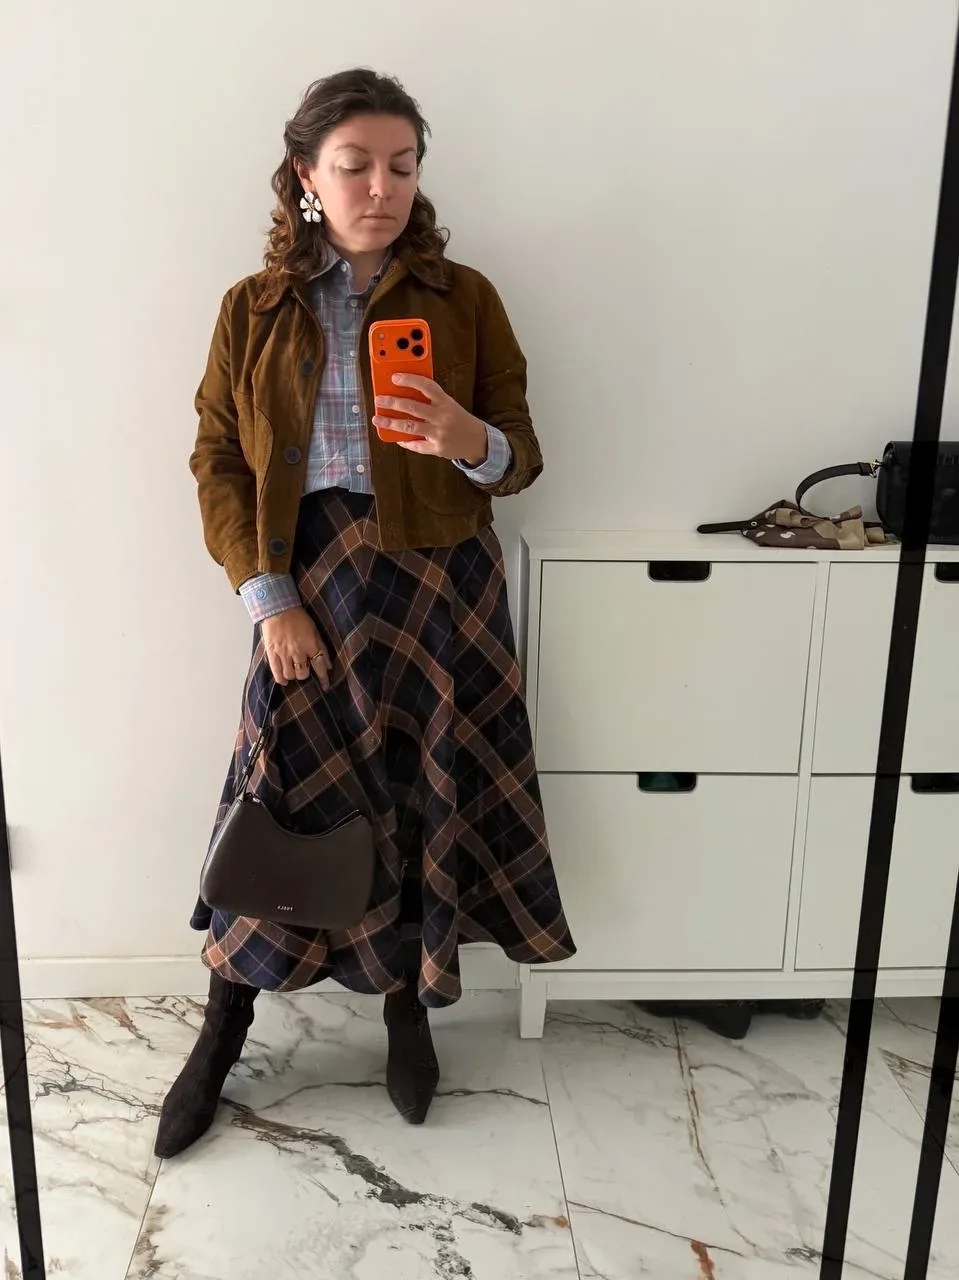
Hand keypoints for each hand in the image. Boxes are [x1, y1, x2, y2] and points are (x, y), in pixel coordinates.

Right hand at [261, 608, 331, 689]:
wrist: (279, 609)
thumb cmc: (298, 618)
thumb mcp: (315, 631)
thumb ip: (321, 648)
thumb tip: (328, 665)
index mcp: (311, 645)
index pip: (319, 666)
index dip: (323, 679)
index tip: (325, 687)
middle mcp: (298, 652)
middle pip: (303, 674)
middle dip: (305, 675)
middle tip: (303, 671)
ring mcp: (284, 654)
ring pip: (290, 675)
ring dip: (293, 676)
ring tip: (293, 672)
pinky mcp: (272, 654)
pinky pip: (277, 672)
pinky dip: (281, 679)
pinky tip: (284, 681)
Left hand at [373, 374, 488, 463]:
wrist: (477, 440)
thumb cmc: (458, 418)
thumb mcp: (448, 404)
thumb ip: (430, 399)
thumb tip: (404, 392)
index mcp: (445, 402)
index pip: (426, 386)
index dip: (409, 380)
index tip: (394, 377)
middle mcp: (442, 417)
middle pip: (413, 407)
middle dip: (393, 403)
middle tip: (379, 400)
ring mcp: (439, 434)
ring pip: (409, 427)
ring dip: (391, 423)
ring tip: (377, 419)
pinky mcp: (437, 448)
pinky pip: (416, 445)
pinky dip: (404, 441)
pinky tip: (395, 438)